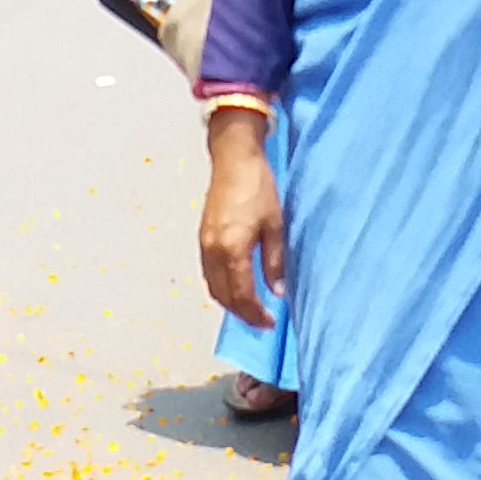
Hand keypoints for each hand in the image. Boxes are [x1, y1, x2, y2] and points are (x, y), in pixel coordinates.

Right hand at [198, 112, 287, 326]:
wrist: (234, 158)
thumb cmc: (257, 186)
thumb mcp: (275, 225)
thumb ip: (275, 262)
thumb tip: (278, 290)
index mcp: (232, 250)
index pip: (242, 295)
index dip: (256, 313)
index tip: (269, 321)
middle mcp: (213, 251)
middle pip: (224, 296)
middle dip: (242, 313)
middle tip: (260, 320)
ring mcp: (204, 244)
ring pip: (213, 286)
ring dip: (229, 302)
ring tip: (249, 308)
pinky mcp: (203, 237)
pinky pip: (208, 273)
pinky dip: (221, 286)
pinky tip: (235, 285)